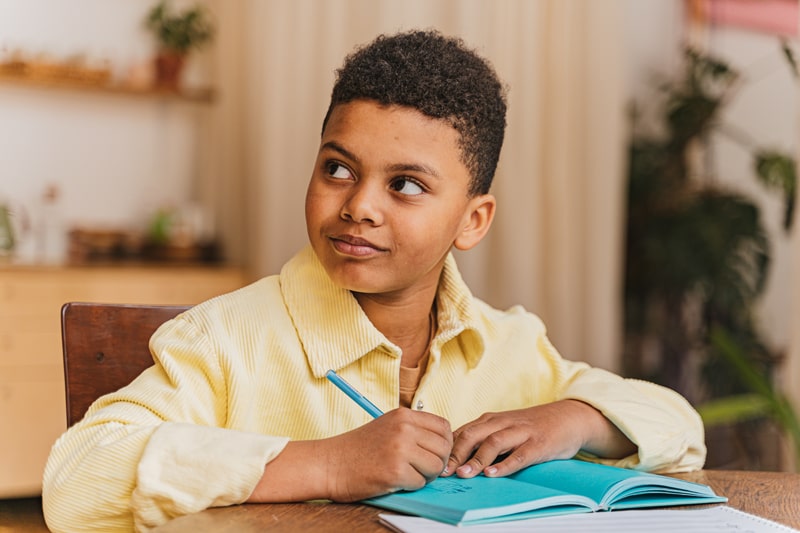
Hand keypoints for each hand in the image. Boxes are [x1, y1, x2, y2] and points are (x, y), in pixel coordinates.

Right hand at [323, 407, 452, 500]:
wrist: (330, 464)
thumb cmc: (358, 449)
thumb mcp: (387, 426)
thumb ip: (413, 429)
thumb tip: (443, 443)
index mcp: (403, 415)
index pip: (443, 426)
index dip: (444, 443)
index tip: (434, 453)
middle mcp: (404, 429)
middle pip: (444, 447)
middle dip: (437, 462)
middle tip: (422, 469)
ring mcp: (400, 449)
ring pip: (436, 466)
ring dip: (426, 475)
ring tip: (408, 474)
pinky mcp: (395, 471)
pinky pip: (420, 482)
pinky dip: (411, 486)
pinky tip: (395, 480)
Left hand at [443, 400, 634, 478]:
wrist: (568, 417)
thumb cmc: (531, 427)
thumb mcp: (504, 428)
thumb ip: (482, 438)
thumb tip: (455, 457)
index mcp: (491, 420)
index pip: (462, 432)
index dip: (446, 448)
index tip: (432, 462)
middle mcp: (503, 423)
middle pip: (473, 435)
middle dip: (456, 453)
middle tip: (443, 471)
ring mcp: (521, 432)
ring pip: (493, 443)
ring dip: (477, 459)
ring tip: (464, 474)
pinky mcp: (539, 444)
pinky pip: (520, 454)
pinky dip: (506, 464)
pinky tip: (494, 474)